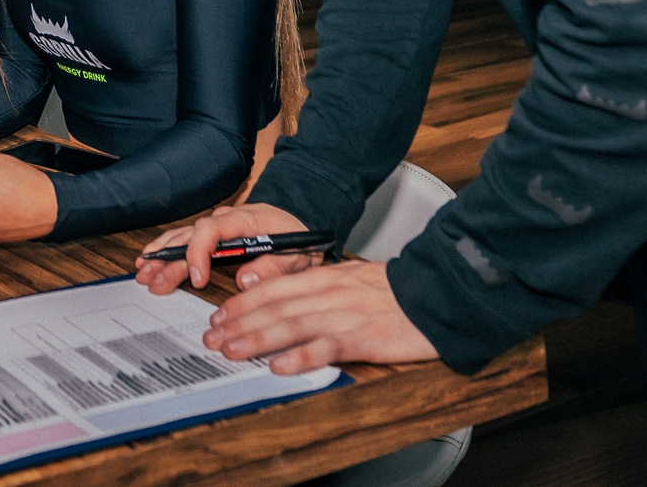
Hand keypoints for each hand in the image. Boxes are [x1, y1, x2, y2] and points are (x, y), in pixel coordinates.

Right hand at [134, 202, 317, 295]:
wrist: (304, 224)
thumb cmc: (301, 241)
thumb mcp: (298, 257)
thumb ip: (274, 267)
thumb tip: (245, 278)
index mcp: (246, 219)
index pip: (213, 230)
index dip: (200, 253)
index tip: (198, 278)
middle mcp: (226, 218)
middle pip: (191, 235)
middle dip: (170, 258)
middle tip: (154, 278)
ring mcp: (218, 225)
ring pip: (183, 236)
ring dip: (162, 254)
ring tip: (144, 270)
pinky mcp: (215, 234)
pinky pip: (186, 239)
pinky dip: (167, 250)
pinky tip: (151, 259)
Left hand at [203, 259, 439, 374]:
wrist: (434, 294)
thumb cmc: (394, 291)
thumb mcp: (349, 279)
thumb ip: (317, 287)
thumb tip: (285, 298)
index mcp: (323, 278)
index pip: (272, 289)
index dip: (241, 303)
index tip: (218, 316)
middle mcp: (327, 294)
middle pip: (273, 307)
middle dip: (238, 323)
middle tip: (212, 337)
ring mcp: (343, 315)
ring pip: (290, 325)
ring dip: (256, 339)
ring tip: (232, 351)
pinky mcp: (363, 338)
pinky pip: (326, 347)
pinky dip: (300, 357)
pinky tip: (280, 367)